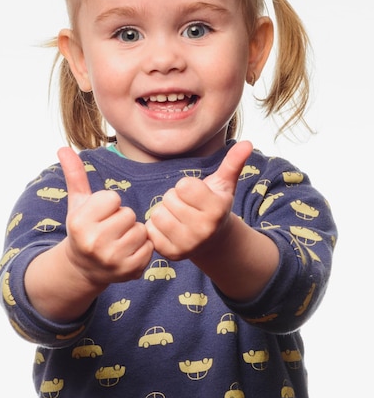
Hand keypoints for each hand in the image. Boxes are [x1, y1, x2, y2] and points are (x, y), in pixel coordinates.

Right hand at [58, 147, 153, 286]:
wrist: (84, 269)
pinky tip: (128, 251)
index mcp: (80, 223)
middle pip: (129, 214)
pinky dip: (143, 248)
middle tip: (111, 229)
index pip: (113, 198)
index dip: (109, 204)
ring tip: (119, 239)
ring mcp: (112, 260)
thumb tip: (63, 147)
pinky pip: (149, 247)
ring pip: (141, 230)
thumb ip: (75, 175)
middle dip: (123, 218)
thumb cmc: (83, 229)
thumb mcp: (77, 203)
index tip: (100, 215)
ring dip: (134, 233)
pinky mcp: (129, 271)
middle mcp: (94, 243)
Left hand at [145, 141, 252, 260]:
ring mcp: (187, 245)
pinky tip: (169, 229)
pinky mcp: (171, 254)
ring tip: (178, 216)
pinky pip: (150, 230)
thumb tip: (247, 142)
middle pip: (169, 198)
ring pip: (158, 214)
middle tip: (186, 206)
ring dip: (164, 212)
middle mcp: (203, 229)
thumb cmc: (215, 205)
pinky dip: (155, 227)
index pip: (183, 185)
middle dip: (174, 198)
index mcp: (216, 209)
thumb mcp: (224, 184)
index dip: (186, 186)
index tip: (195, 194)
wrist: (214, 241)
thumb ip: (233, 162)